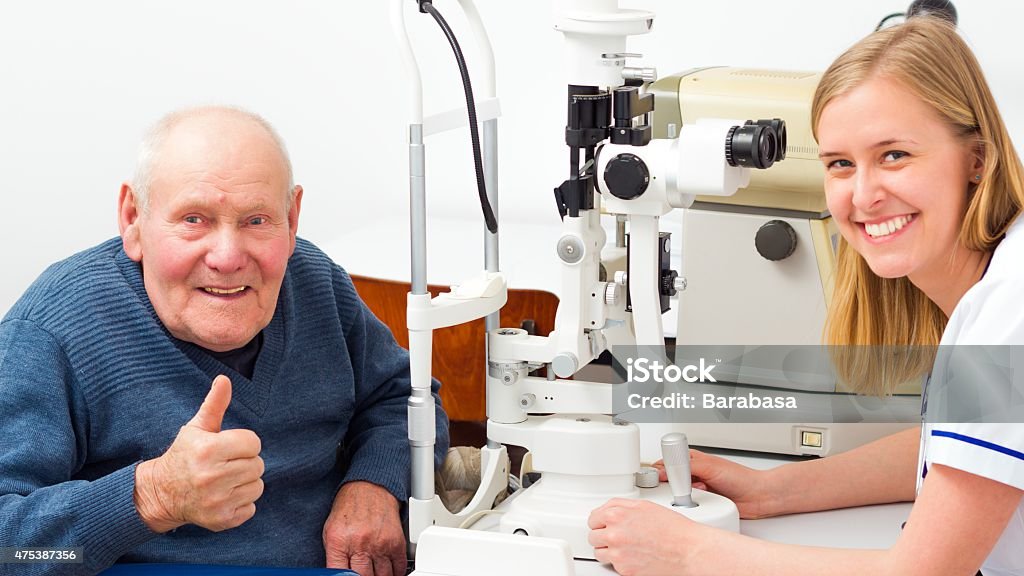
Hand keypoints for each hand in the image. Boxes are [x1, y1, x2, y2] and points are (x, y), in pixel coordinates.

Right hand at [133, 375, 264, 532]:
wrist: (162, 493)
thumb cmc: (185, 455)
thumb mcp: (196, 428)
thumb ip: (214, 404)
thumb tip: (224, 379)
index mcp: (209, 450)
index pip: (253, 443)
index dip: (244, 443)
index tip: (229, 447)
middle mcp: (212, 477)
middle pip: (257, 465)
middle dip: (245, 462)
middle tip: (226, 464)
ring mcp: (217, 501)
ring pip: (257, 486)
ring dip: (245, 482)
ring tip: (225, 480)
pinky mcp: (221, 520)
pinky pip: (251, 508)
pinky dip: (242, 503)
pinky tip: (224, 496)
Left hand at [323, 481, 405, 575]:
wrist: (369, 487)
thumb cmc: (349, 509)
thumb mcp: (330, 532)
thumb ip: (334, 557)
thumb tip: (339, 574)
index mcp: (339, 542)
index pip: (341, 575)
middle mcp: (360, 544)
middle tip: (364, 572)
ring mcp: (380, 544)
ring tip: (375, 571)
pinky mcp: (396, 542)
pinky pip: (399, 567)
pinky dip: (395, 572)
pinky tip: (389, 569)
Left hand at [588, 498, 709, 575]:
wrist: (687, 550)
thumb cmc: (672, 528)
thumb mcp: (644, 506)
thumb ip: (620, 505)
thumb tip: (607, 510)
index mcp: (616, 515)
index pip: (592, 519)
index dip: (600, 522)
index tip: (605, 524)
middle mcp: (614, 535)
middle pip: (593, 537)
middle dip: (603, 536)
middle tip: (617, 536)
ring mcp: (618, 554)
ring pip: (599, 553)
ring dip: (608, 550)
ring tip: (624, 547)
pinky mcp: (625, 570)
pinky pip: (613, 566)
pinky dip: (621, 562)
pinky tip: (634, 555)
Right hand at [654, 449, 774, 518]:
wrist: (759, 496)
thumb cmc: (741, 478)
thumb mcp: (709, 467)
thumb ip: (685, 467)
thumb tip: (665, 469)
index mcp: (693, 459)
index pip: (667, 461)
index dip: (659, 468)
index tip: (657, 476)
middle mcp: (694, 473)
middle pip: (670, 478)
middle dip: (670, 483)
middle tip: (674, 485)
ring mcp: (698, 488)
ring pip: (678, 493)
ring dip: (682, 495)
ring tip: (692, 493)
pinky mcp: (702, 503)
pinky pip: (688, 505)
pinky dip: (691, 505)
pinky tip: (698, 502)